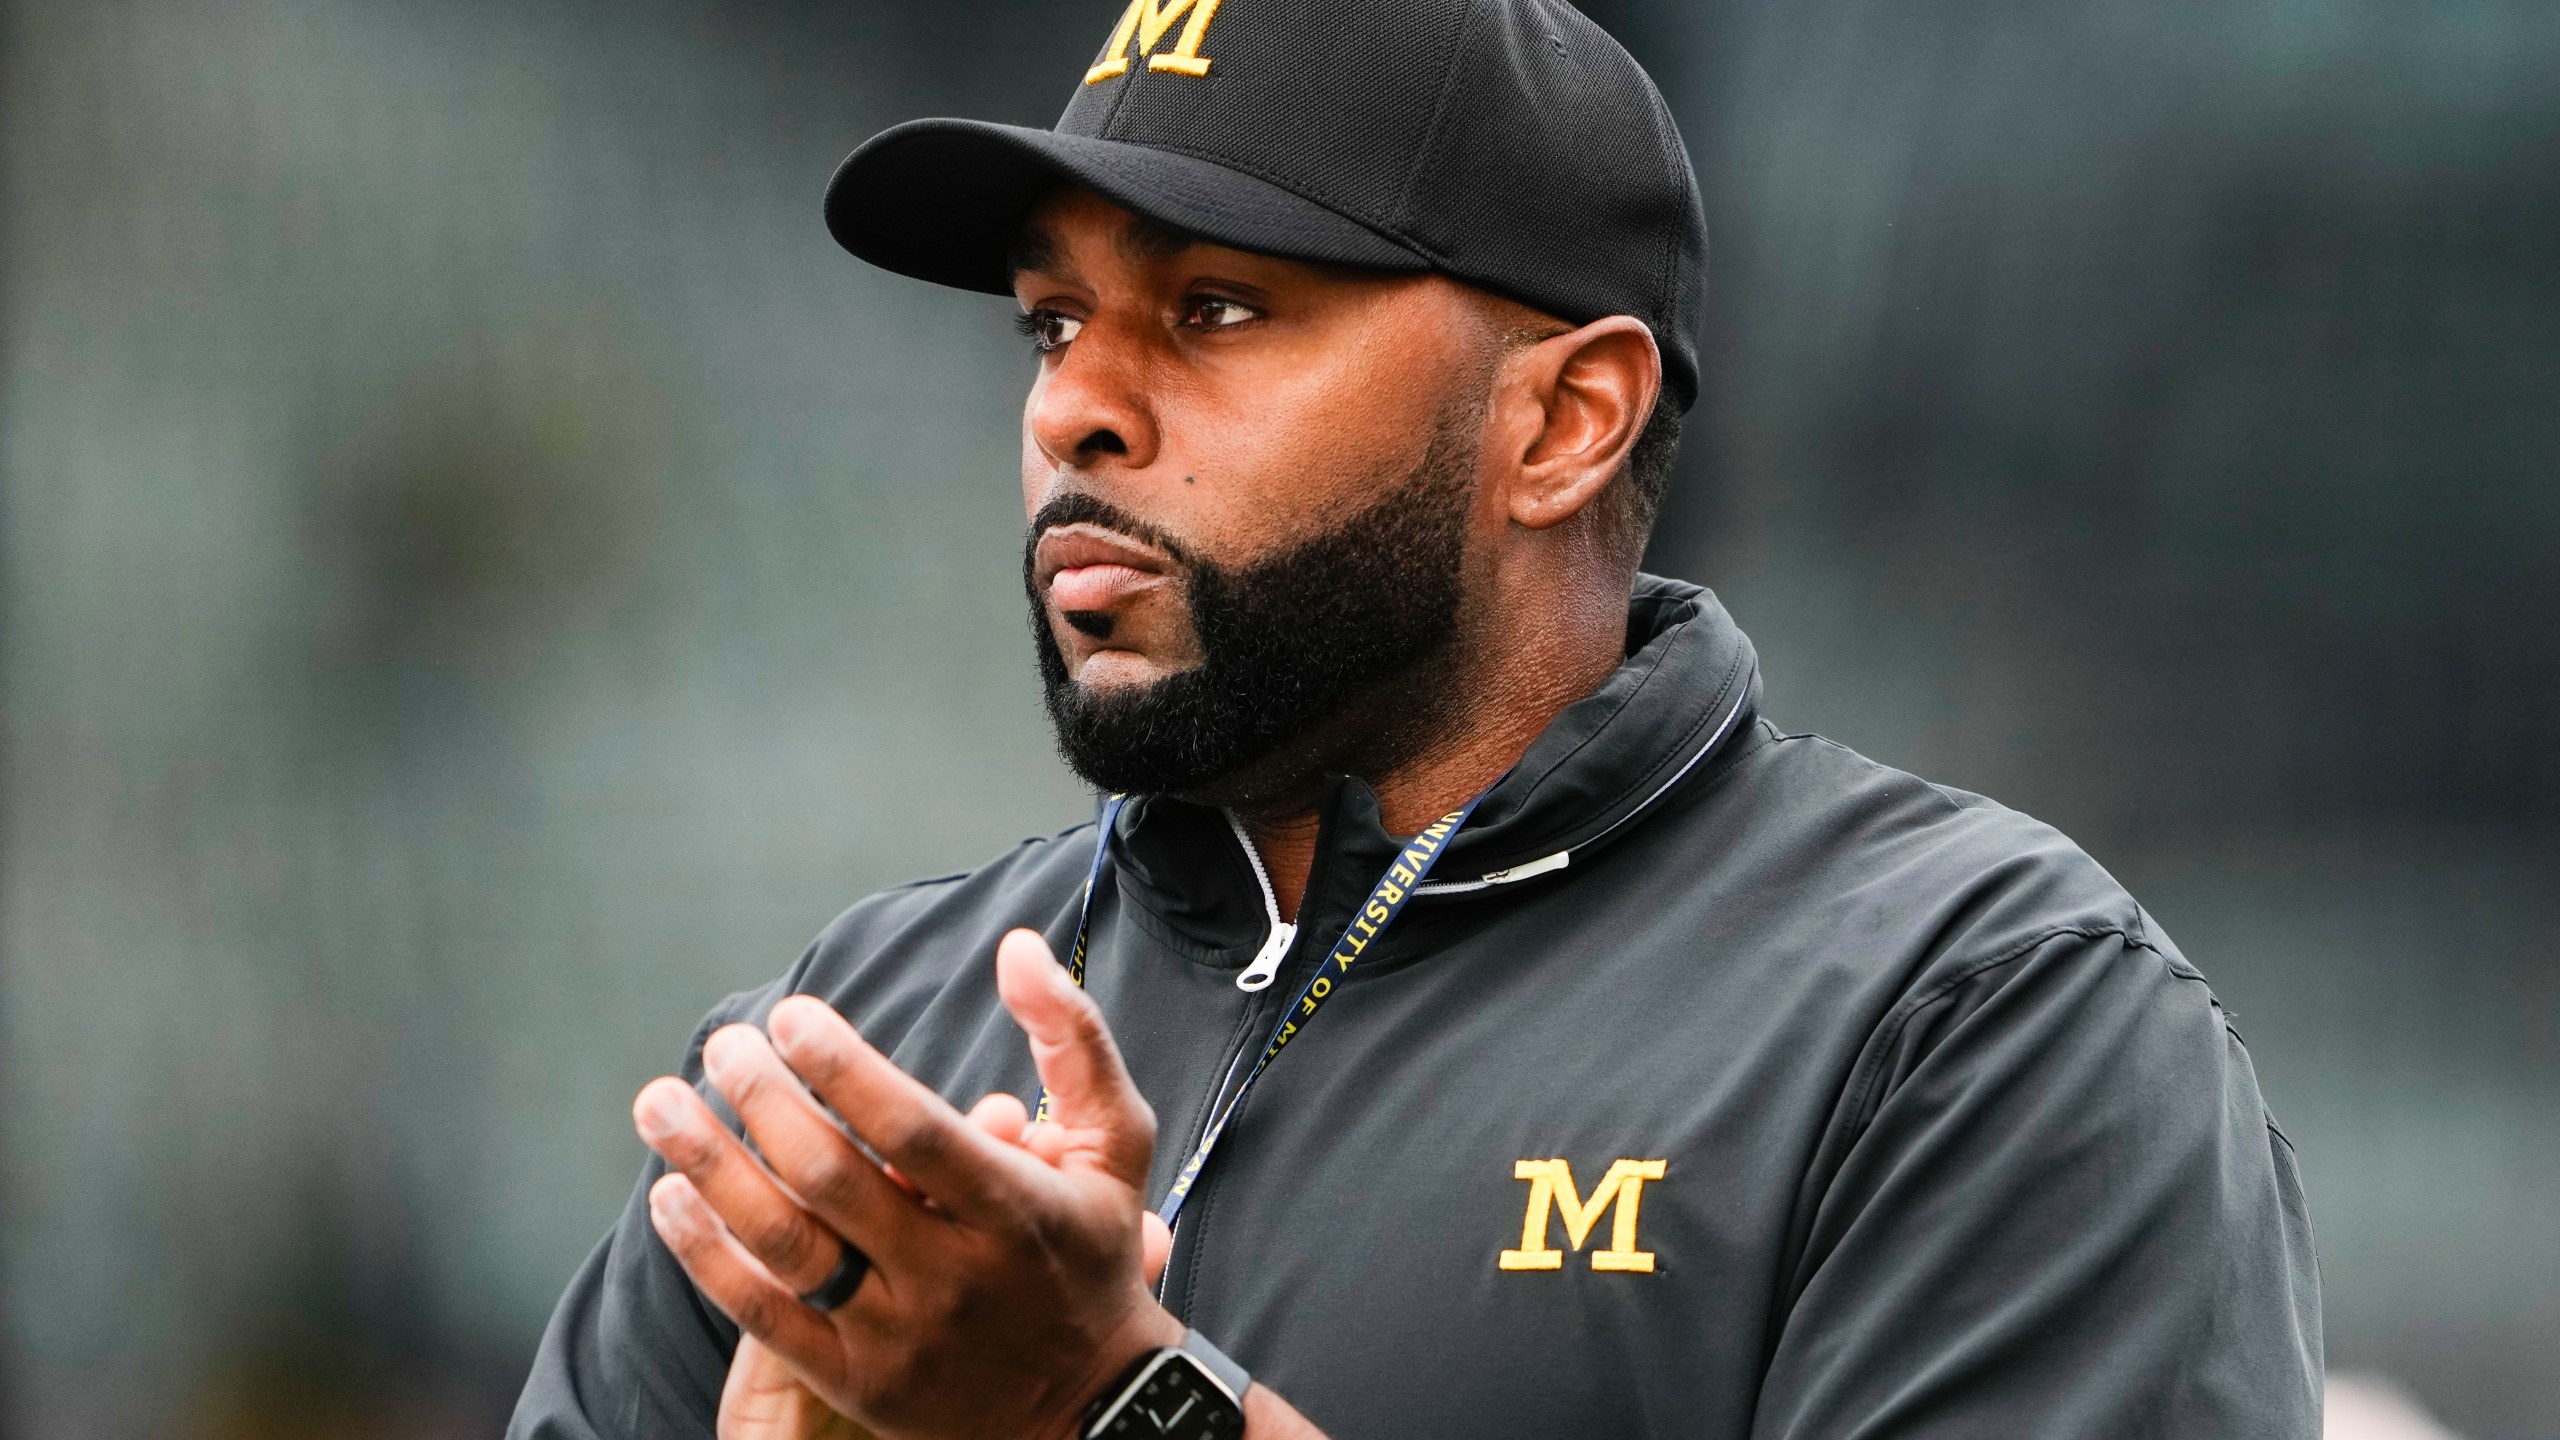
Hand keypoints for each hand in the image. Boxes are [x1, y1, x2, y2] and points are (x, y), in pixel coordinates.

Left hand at [634, 929, 1182, 1439]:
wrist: (1093, 1410)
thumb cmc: (1094, 1254)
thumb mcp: (1113, 1144)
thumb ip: (1073, 1037)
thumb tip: (1019, 947)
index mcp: (1012, 1208)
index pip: (912, 1130)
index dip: (842, 1068)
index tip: (790, 1016)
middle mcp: (952, 1275)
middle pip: (833, 1179)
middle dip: (764, 1101)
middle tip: (724, 1045)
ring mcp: (900, 1337)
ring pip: (786, 1245)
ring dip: (711, 1167)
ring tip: (660, 1104)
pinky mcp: (858, 1385)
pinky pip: (766, 1316)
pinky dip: (708, 1255)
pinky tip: (671, 1197)